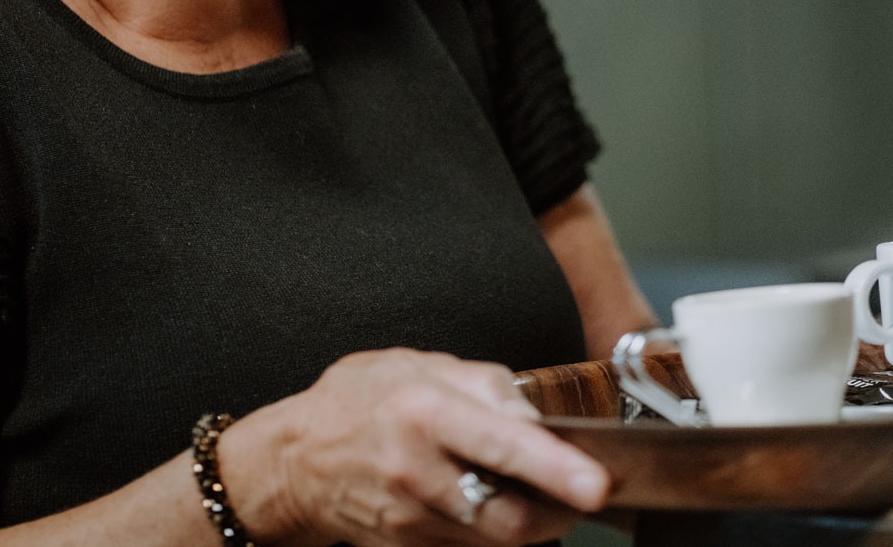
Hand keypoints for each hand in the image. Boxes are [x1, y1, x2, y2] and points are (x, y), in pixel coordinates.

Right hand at [223, 348, 610, 546]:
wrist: (296, 462)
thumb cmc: (358, 402)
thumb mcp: (417, 364)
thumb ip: (484, 384)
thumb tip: (535, 412)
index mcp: (424, 414)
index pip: (500, 446)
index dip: (555, 468)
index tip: (596, 483)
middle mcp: (419, 474)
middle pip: (510, 518)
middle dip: (559, 510)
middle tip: (584, 488)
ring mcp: (414, 521)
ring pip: (498, 541)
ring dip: (533, 521)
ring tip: (541, 490)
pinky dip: (496, 529)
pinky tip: (492, 500)